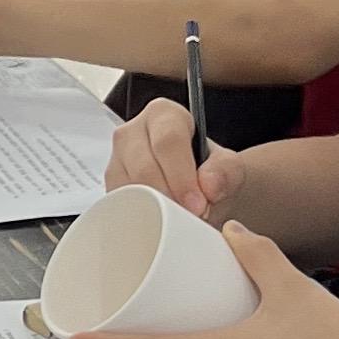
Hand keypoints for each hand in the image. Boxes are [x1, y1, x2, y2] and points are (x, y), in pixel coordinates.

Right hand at [103, 97, 249, 220]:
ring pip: (126, 187)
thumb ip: (226, 171)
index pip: (168, 140)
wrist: (199, 190)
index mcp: (163, 115)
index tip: (197, 204)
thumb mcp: (229, 168)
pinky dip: (138, 217)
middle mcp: (132, 132)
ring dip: (152, 210)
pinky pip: (117, 204)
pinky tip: (157, 223)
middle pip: (144, 166)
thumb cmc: (209, 173)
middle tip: (189, 218)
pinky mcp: (109, 186)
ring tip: (177, 221)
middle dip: (168, 197)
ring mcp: (116, 159)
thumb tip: (208, 184)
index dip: (182, 175)